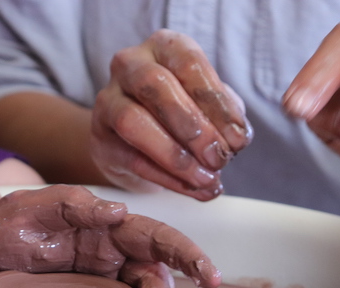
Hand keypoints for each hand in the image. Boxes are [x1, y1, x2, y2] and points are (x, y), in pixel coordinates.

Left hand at [0, 185, 220, 287]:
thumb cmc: (0, 228)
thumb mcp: (25, 208)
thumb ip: (67, 203)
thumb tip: (117, 212)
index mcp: (105, 226)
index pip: (155, 236)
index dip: (186, 254)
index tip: (209, 276)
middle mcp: (113, 254)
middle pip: (158, 278)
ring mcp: (105, 283)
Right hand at [91, 29, 252, 198]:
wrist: (133, 139)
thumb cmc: (177, 113)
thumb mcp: (207, 105)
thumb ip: (224, 115)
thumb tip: (235, 139)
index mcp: (163, 47)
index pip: (189, 64)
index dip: (217, 102)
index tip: (239, 137)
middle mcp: (130, 65)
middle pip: (157, 86)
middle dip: (194, 127)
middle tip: (220, 157)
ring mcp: (108, 100)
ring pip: (134, 122)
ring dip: (175, 156)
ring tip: (206, 178)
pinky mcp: (100, 139)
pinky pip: (131, 158)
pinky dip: (166, 178)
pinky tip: (191, 188)